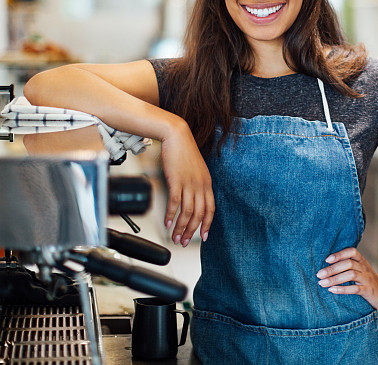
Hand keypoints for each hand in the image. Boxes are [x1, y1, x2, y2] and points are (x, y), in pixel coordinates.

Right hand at [160, 119, 214, 246]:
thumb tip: (192, 198)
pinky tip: (167, 223)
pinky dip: (171, 215)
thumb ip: (196, 184)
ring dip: (180, 227)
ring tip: (174, 237)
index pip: (210, 209)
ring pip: (187, 212)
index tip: (203, 236)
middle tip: (183, 241)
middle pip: (198, 214)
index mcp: (207, 183)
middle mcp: (200, 185)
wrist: (177, 135)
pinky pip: (175, 203)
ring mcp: (189, 183)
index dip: (206, 224)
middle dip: (191, 231)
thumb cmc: (184, 152)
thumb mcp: (196, 170)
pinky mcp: (176, 180)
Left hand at [316, 248, 377, 308]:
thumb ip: (348, 265)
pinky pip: (355, 289)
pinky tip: (332, 290)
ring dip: (335, 279)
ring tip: (322, 283)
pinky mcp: (368, 290)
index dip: (339, 254)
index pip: (352, 252)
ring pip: (351, 275)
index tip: (327, 260)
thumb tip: (326, 264)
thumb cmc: (366, 279)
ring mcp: (367, 279)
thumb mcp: (360, 269)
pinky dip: (342, 289)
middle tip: (319, 274)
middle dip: (332, 269)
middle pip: (348, 264)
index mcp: (362, 261)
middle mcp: (364, 268)